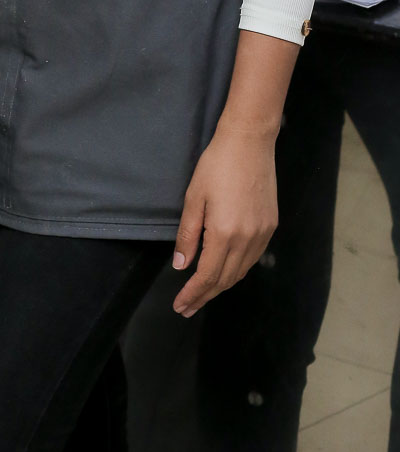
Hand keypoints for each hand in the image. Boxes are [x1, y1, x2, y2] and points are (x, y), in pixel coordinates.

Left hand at [171, 123, 277, 317]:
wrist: (249, 144)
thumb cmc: (216, 165)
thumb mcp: (194, 197)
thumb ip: (188, 234)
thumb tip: (182, 266)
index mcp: (224, 233)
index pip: (207, 275)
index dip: (193, 294)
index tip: (180, 306)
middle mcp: (247, 240)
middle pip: (225, 279)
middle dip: (205, 295)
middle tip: (187, 307)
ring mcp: (262, 235)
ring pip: (240, 272)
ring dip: (221, 286)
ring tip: (203, 294)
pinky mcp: (270, 226)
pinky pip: (252, 258)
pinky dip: (237, 270)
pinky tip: (225, 271)